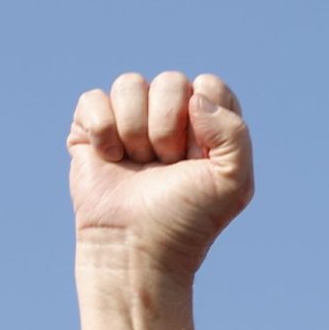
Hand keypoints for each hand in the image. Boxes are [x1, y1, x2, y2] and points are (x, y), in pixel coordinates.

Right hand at [65, 71, 252, 329]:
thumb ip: (235, 133)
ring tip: (138, 165)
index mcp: (208, 125)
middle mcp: (170, 117)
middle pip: (170, 81)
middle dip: (167, 127)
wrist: (138, 248)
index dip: (203, 120)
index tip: (198, 158)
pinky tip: (110, 159)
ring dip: (135, 130)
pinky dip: (102, 130)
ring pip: (130, 84)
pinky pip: (94, 98)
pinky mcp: (92, 129)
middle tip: (167, 165)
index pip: (209, 86)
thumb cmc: (188, 219)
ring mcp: (130, 121)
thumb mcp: (234, 183)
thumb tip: (195, 97)